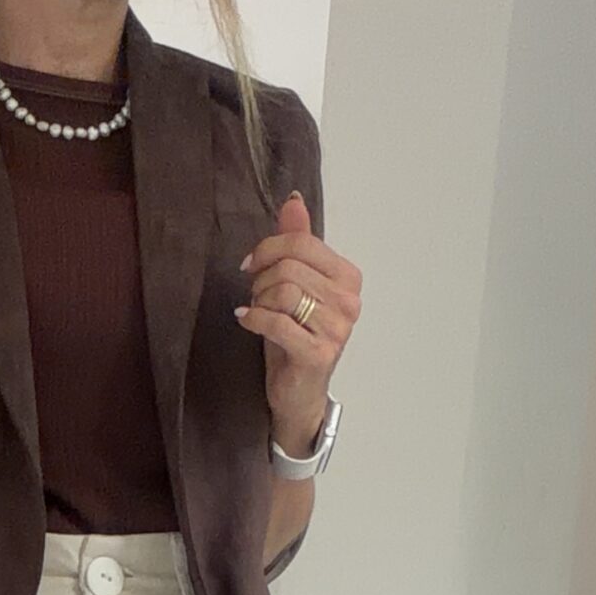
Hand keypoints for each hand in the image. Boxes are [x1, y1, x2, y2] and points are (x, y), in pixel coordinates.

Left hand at [234, 192, 358, 449]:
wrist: (298, 392)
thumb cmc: (295, 338)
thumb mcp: (295, 286)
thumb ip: (297, 243)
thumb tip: (293, 201)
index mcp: (348, 277)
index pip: (302, 242)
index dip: (268, 249)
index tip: (250, 265)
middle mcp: (349, 301)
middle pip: (289, 266)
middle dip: (260, 279)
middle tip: (253, 295)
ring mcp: (337, 328)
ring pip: (282, 292)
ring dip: (258, 300)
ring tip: (255, 311)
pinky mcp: (318, 353)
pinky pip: (276, 322)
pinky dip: (253, 319)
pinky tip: (246, 321)